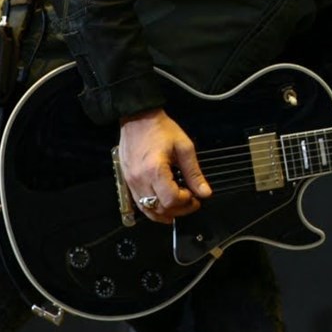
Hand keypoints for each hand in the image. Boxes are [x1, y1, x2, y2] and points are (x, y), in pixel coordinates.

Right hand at [118, 108, 212, 222]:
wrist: (138, 118)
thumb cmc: (160, 129)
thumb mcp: (184, 147)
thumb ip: (194, 173)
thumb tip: (205, 192)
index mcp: (155, 170)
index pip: (171, 199)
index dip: (187, 202)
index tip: (195, 196)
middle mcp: (140, 180)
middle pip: (160, 208)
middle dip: (179, 209)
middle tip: (191, 201)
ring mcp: (131, 182)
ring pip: (148, 211)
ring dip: (166, 213)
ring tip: (179, 206)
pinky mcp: (127, 182)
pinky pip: (139, 204)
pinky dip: (152, 209)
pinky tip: (163, 207)